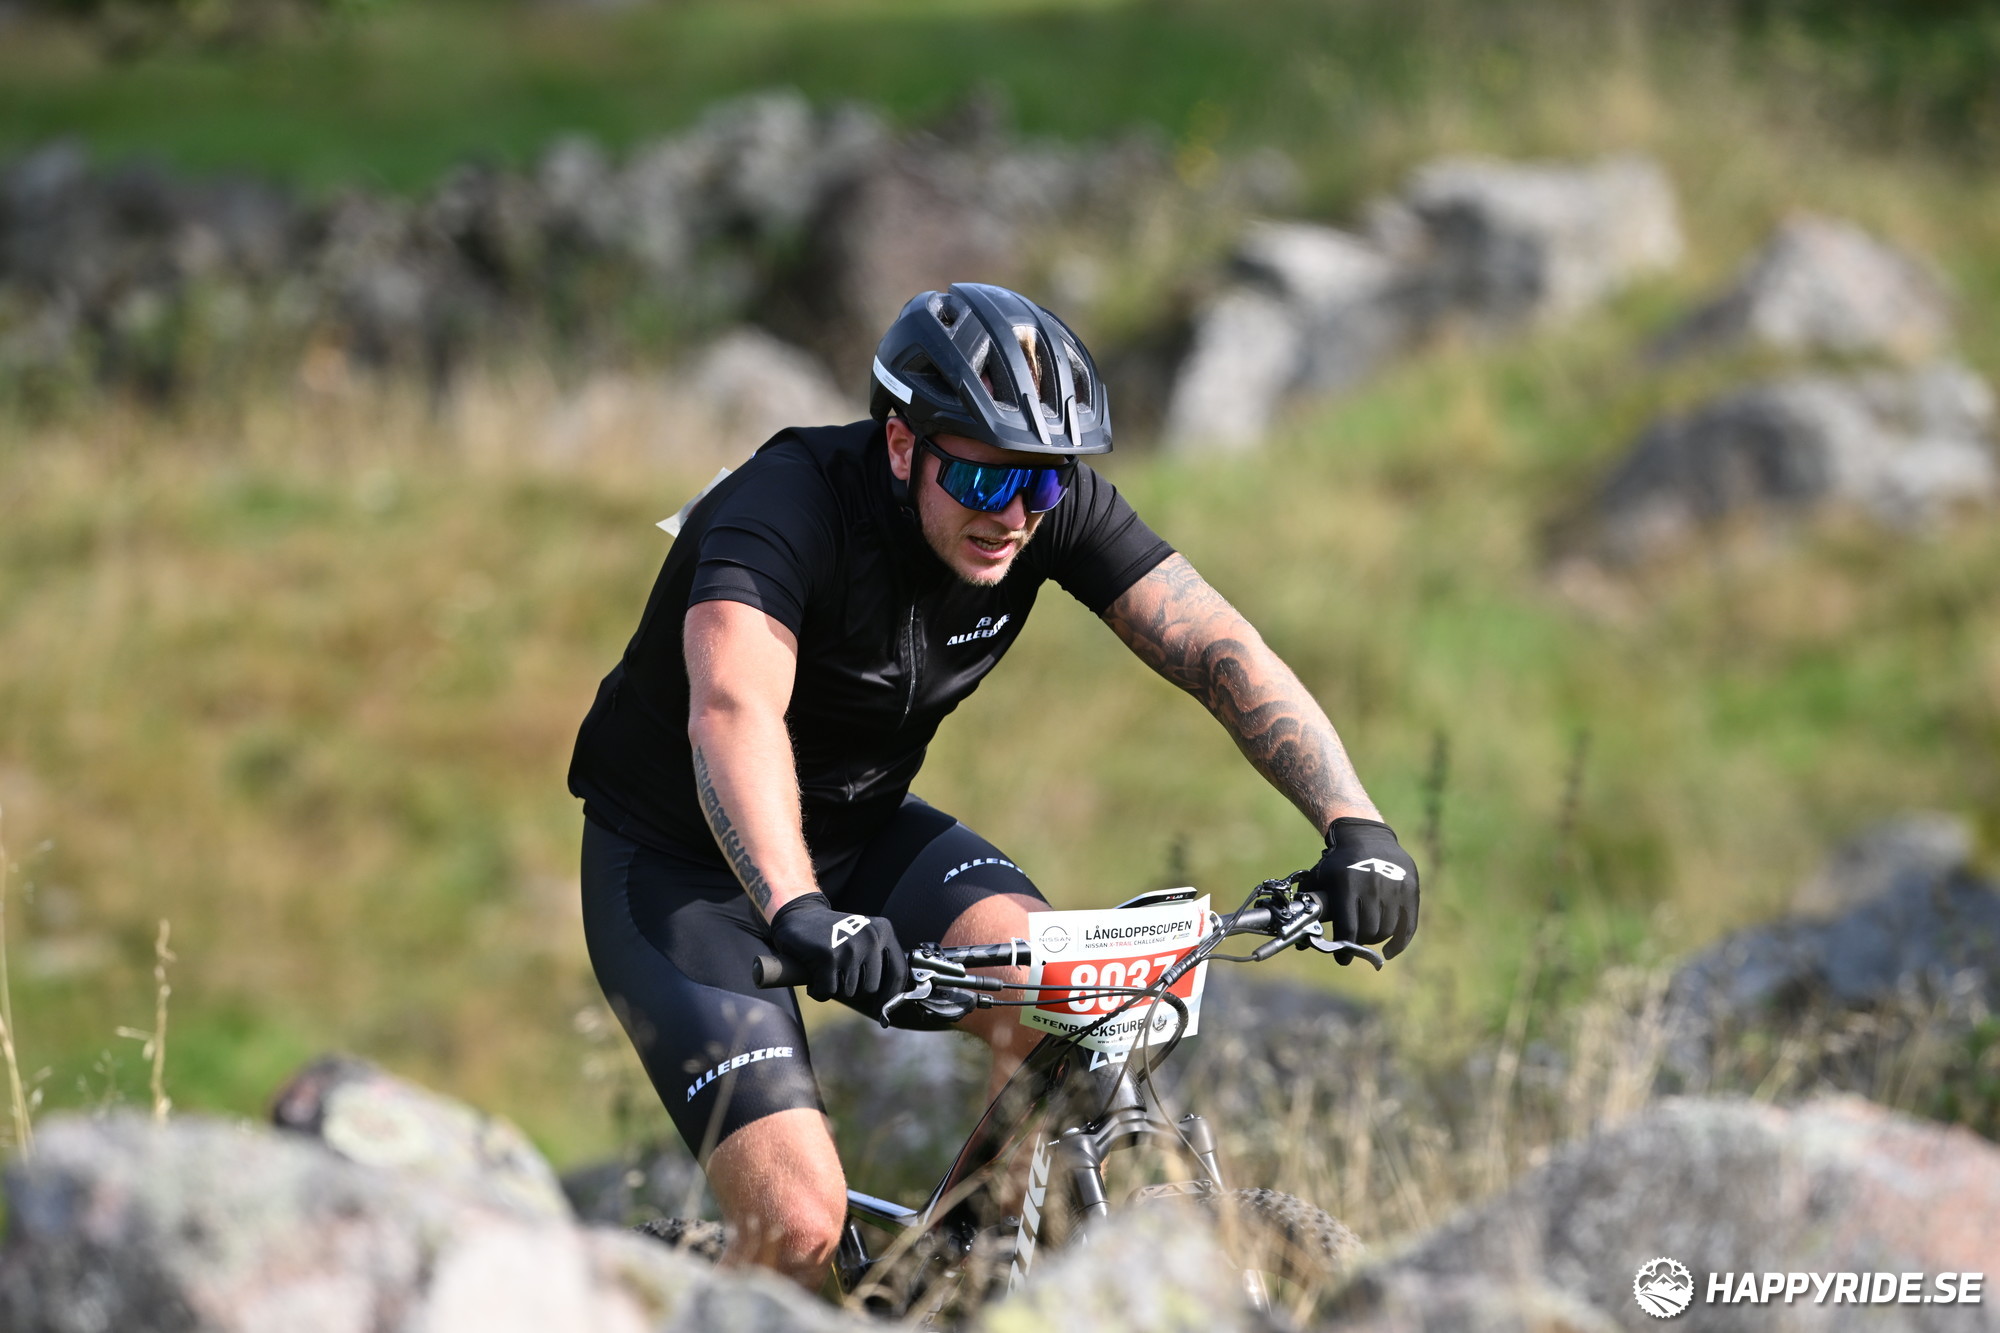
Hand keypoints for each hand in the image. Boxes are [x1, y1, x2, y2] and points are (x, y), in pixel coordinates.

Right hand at [768, 892, 910, 1004]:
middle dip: (853, 990)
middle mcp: (870, 937)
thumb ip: (879, 961)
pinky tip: (814, 976)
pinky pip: (828, 992)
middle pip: (871, 988)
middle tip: (839, 977)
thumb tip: (890, 1004)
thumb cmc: (833, 933)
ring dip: (834, 989)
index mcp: (883, 931)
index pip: (898, 971)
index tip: (881, 1010)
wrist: (799, 914)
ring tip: (826, 971)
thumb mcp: (864, 938)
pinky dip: (818, 991)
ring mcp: (850, 947)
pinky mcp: (828, 956)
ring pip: (849, 992)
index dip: (891, 996)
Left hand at [1304, 818, 1418, 961]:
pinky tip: (1389, 950)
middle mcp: (1372, 886)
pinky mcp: (1410, 889)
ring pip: (1387, 930)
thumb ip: (1312, 905)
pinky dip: (1399, 943)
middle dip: (1359, 943)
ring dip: (1376, 940)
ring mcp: (1394, 888)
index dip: (1344, 949)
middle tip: (1354, 943)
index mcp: (1347, 885)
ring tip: (1367, 938)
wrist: (1366, 836)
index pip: (1348, 928)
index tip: (1342, 959)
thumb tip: (1300, 941)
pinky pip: (1408, 925)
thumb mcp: (1321, 877)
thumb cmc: (1338, 862)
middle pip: (1368, 932)